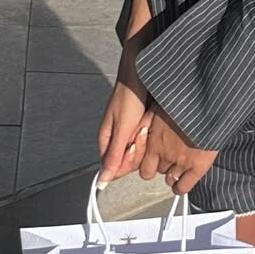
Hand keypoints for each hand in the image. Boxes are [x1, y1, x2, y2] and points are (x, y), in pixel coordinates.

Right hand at [96, 39, 153, 186]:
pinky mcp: (142, 126)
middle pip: (130, 160)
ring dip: (146, 140)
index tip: (133, 146)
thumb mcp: (122, 128)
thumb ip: (113, 156)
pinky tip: (152, 120)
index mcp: (106, 140)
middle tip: (140, 131)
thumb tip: (102, 182)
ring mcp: (130, 132)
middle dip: (139, 149)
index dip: (128, 160)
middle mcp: (117, 138)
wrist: (143, 72)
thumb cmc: (129, 95)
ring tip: (145, 122)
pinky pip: (149, 139)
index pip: (116, 167)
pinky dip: (152, 133)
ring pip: (141, 151)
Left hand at [137, 102, 217, 195]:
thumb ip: (148, 122)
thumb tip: (140, 130)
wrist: (207, 103)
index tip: (153, 161)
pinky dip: (181, 187)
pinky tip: (181, 184)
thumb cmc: (184, 100)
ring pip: (170, 178)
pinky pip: (184, 186)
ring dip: (172, 174)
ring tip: (178, 166)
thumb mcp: (158, 108)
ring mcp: (181, 162)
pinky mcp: (197, 166)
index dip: (149, 164)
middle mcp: (165, 154)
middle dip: (162, 165)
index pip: (144, 167)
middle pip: (158, 170)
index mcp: (154, 140)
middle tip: (169, 158)